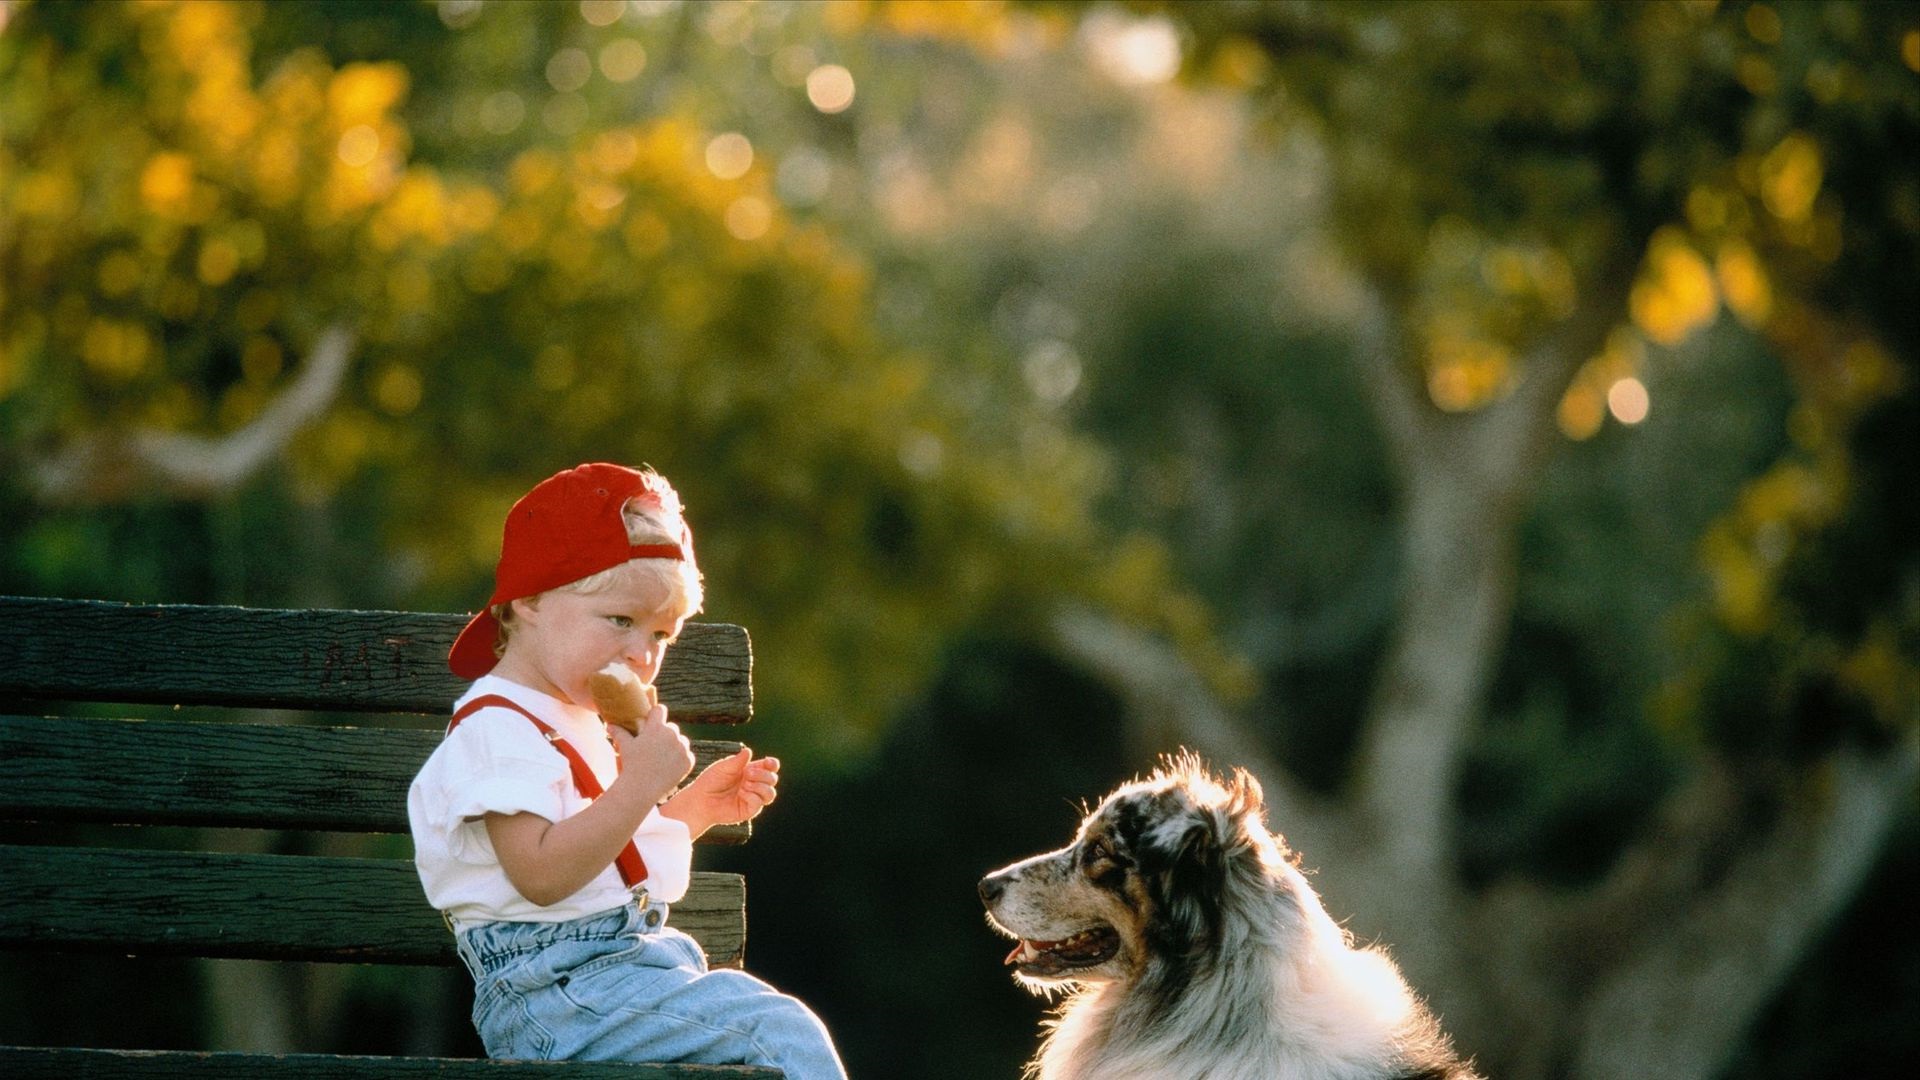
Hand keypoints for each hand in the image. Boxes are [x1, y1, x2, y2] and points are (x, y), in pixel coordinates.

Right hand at [608, 697, 694, 800]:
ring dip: (675, 746)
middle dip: (664, 734)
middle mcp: (672, 734)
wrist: (642, 787)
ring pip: (681, 741)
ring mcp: (682, 747)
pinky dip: (681, 760)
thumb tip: (608, 725)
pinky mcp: (688, 760)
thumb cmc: (631, 765)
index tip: (652, 721)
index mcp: (656, 727)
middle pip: (671, 727)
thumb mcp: (625, 747)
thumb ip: (619, 733)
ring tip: (663, 758)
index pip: (660, 710)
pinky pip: (687, 756)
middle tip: (655, 746)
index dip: (655, 714)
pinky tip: (670, 767)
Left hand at [660, 747, 779, 838]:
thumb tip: (749, 751)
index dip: (773, 764)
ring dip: (760, 786)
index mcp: (750, 772)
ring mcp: (753, 798)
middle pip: (772, 779)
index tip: (768, 762)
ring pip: (770, 793)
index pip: (769, 767)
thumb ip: (738, 760)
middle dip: (763, 775)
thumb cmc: (710, 782)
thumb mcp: (724, 767)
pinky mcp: (749, 810)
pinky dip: (752, 796)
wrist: (700, 800)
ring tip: (745, 785)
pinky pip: (760, 803)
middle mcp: (754, 785)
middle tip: (748, 773)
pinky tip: (741, 794)